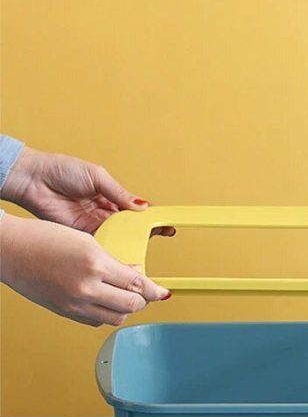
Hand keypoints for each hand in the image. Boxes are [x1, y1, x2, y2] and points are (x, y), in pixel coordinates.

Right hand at [0, 214, 170, 326]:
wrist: (9, 250)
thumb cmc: (43, 238)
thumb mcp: (87, 242)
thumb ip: (114, 262)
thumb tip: (136, 273)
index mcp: (95, 264)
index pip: (138, 284)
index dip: (155, 290)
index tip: (163, 292)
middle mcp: (86, 288)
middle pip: (132, 306)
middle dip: (143, 300)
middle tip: (145, 293)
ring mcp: (75, 304)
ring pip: (116, 318)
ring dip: (126, 309)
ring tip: (124, 296)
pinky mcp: (66, 313)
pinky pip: (97, 321)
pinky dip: (106, 313)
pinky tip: (105, 301)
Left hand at [1, 147, 174, 235]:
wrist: (33, 180)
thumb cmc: (60, 170)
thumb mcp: (97, 176)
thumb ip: (119, 192)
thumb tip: (140, 206)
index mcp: (110, 196)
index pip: (136, 209)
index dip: (152, 216)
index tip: (166, 221)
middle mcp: (104, 212)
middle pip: (132, 226)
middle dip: (148, 230)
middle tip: (163, 232)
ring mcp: (95, 225)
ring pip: (120, 235)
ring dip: (133, 238)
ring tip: (147, 239)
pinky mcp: (83, 234)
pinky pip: (103, 242)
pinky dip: (114, 245)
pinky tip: (124, 246)